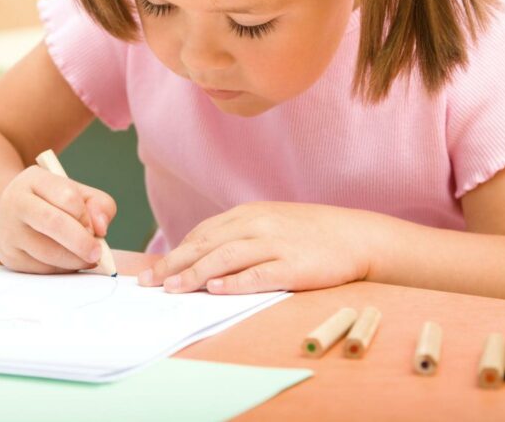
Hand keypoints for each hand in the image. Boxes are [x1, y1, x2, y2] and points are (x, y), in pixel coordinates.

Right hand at [0, 165, 116, 273]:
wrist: (10, 216)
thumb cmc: (51, 203)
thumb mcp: (76, 193)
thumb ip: (99, 205)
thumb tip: (101, 229)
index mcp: (35, 180)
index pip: (67, 196)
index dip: (86, 216)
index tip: (95, 228)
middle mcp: (16, 202)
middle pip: (54, 223)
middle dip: (81, 242)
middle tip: (97, 253)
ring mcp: (10, 231)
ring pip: (48, 252)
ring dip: (74, 259)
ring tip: (87, 258)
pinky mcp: (10, 257)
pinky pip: (42, 269)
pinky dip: (62, 269)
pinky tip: (69, 262)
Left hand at [137, 202, 375, 293]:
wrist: (356, 235)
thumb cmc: (308, 233)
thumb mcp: (269, 223)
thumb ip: (238, 236)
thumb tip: (202, 257)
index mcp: (247, 214)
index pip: (202, 234)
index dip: (175, 253)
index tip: (153, 271)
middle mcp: (256, 225)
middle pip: (206, 245)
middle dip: (174, 264)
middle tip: (148, 283)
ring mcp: (275, 244)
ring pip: (226, 258)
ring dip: (195, 273)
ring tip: (173, 288)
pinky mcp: (294, 265)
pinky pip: (260, 274)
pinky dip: (236, 282)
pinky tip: (216, 289)